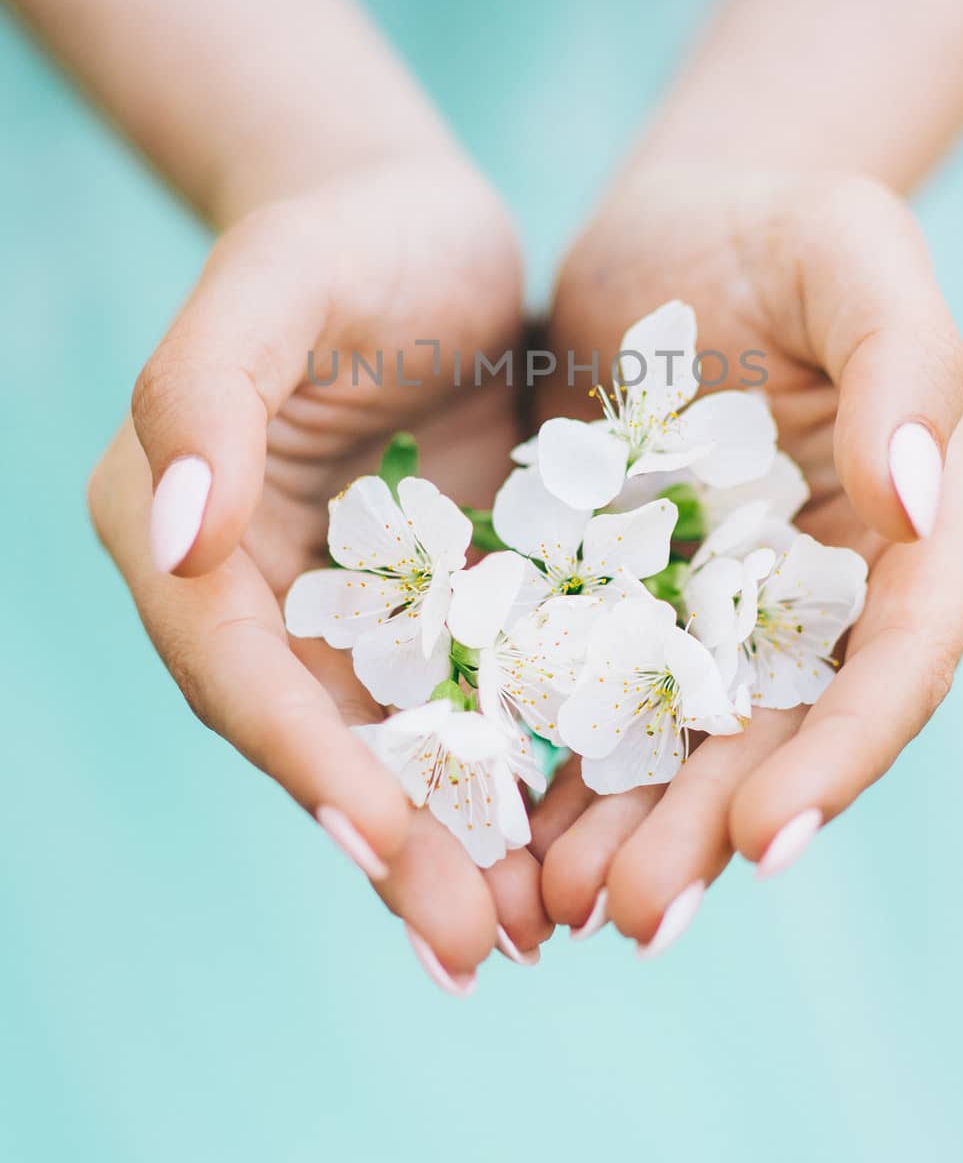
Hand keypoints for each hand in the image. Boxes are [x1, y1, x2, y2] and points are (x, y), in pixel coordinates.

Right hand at [89, 152, 553, 986]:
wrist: (426, 228)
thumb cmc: (344, 235)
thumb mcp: (274, 284)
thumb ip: (204, 395)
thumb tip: (175, 537)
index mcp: (180, 523)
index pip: (236, 661)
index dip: (305, 758)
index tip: (388, 844)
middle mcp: (250, 582)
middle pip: (311, 732)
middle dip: (389, 840)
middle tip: (474, 949)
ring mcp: (341, 600)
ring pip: (389, 740)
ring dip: (452, 840)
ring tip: (529, 934)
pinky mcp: (428, 597)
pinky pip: (461, 698)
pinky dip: (506, 771)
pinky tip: (572, 838)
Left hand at [536, 169, 962, 946]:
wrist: (672, 228)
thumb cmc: (778, 222)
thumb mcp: (852, 249)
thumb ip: (908, 360)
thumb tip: (914, 506)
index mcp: (917, 523)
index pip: (899, 655)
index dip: (844, 752)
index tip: (769, 837)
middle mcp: (836, 587)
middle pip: (788, 726)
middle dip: (716, 828)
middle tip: (633, 917)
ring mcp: (737, 603)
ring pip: (694, 736)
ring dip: (638, 827)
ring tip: (561, 904)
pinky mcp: (646, 597)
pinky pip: (611, 693)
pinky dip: (572, 759)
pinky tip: (515, 823)